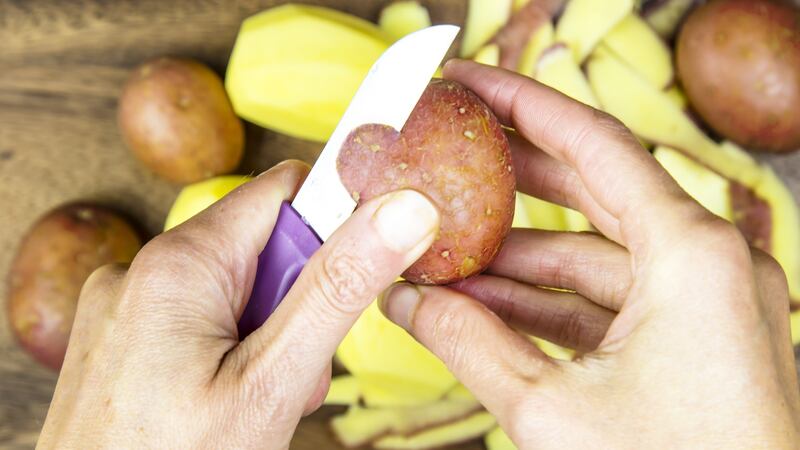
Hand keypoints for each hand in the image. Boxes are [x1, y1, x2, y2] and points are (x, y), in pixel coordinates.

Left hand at [38, 161, 439, 448]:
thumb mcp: (272, 379)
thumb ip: (337, 289)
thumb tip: (401, 212)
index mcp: (177, 263)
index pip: (284, 191)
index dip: (333, 226)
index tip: (356, 275)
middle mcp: (140, 271)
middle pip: (262, 248)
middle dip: (297, 304)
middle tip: (296, 370)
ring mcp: (125, 308)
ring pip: (235, 288)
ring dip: (267, 335)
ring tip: (256, 398)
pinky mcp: (122, 340)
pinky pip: (198, 319)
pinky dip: (230, 350)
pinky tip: (224, 400)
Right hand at [379, 60, 799, 448]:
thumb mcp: (551, 411)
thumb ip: (468, 343)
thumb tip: (403, 300)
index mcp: (692, 254)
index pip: (593, 143)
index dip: (523, 104)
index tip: (469, 81)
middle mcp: (708, 262)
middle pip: (594, 188)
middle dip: (513, 172)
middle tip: (450, 148)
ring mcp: (703, 302)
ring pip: (594, 253)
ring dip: (518, 254)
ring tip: (446, 248)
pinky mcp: (690, 339)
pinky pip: (606, 300)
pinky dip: (546, 300)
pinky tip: (482, 303)